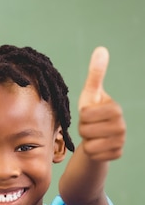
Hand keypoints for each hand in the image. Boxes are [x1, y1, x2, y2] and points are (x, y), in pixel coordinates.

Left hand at [77, 47, 125, 161]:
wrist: (97, 136)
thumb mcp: (90, 93)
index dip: (82, 115)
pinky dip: (90, 152)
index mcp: (115, 109)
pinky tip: (97, 146)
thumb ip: (95, 73)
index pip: (85, 114)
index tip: (89, 114)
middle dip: (83, 128)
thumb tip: (101, 49)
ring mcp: (121, 141)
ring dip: (86, 140)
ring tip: (92, 135)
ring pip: (89, 144)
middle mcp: (122, 126)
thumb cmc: (92, 111)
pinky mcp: (116, 155)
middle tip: (89, 126)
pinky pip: (93, 155)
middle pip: (85, 129)